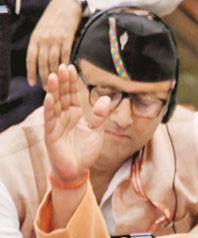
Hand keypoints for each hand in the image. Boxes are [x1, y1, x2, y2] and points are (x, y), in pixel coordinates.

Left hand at [26, 0, 82, 87]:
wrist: (65, 5)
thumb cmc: (53, 18)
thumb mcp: (42, 30)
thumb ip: (41, 43)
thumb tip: (40, 60)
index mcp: (36, 38)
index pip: (31, 58)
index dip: (31, 72)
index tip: (32, 83)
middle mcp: (44, 39)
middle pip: (43, 63)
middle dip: (45, 77)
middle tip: (47, 89)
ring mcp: (56, 39)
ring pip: (54, 61)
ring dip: (56, 75)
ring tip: (58, 85)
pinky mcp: (67, 39)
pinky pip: (66, 55)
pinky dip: (66, 66)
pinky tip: (67, 74)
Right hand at [43, 64, 109, 184]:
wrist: (78, 170)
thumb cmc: (86, 151)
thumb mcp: (97, 132)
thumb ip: (100, 116)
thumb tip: (106, 98)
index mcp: (75, 113)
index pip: (73, 94)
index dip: (72, 82)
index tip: (72, 67)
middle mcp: (64, 116)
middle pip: (62, 95)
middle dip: (62, 81)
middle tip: (62, 66)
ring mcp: (56, 124)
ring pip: (54, 103)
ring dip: (53, 90)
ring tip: (53, 76)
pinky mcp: (51, 134)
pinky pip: (50, 119)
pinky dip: (49, 108)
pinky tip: (49, 98)